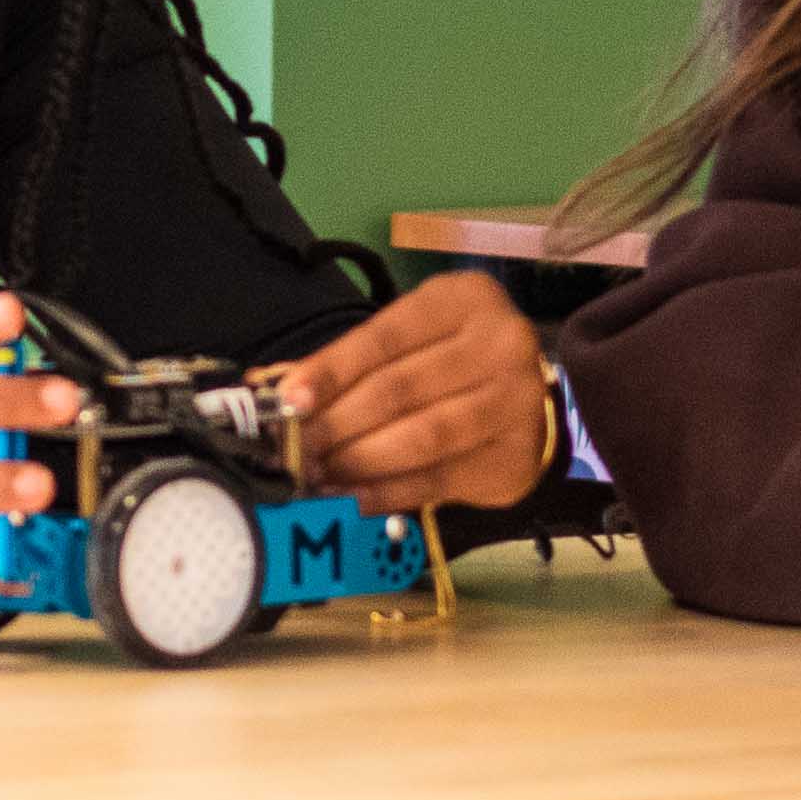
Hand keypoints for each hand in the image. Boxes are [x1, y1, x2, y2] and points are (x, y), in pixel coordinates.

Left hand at [268, 271, 551, 511]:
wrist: (528, 394)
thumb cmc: (451, 357)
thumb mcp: (412, 336)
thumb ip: (351, 361)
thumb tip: (272, 390)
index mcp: (464, 300)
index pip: (384, 337)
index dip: (331, 370)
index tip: (289, 401)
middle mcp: (500, 344)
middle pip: (400, 390)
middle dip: (337, 424)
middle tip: (294, 450)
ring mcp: (516, 403)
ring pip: (422, 437)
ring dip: (359, 461)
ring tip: (318, 475)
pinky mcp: (514, 459)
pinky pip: (438, 480)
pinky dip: (388, 492)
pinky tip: (352, 499)